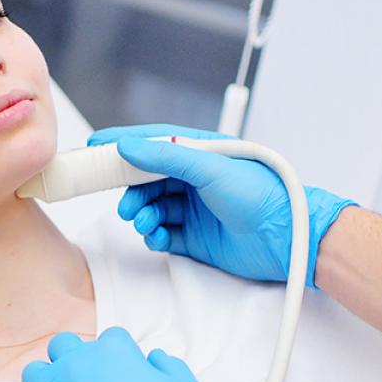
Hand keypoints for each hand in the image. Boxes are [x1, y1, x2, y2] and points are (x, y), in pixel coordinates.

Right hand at [89, 123, 355, 286]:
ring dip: (141, 213)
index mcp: (199, 152)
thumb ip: (166, 157)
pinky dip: (153, 235)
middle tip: (123, 200)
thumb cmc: (261, 195)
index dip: (124, 143)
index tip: (96, 146)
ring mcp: (193, 208)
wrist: (284, 239)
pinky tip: (157, 236)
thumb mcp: (210, 167)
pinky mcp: (194, 237)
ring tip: (144, 220)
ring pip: (151, 207)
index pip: (153, 142)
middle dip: (130, 188)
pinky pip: (161, 233)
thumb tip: (128, 146)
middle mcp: (194, 178)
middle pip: (146, 179)